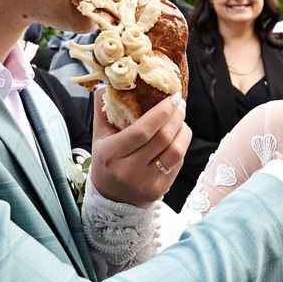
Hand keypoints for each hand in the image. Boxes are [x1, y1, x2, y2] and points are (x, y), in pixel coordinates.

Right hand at [89, 91, 190, 206]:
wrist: (111, 197)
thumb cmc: (106, 160)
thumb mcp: (99, 136)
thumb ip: (103, 109)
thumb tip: (106, 83)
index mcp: (110, 154)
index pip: (142, 131)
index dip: (162, 112)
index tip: (173, 97)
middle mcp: (128, 170)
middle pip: (162, 139)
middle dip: (176, 117)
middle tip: (180, 104)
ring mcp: (145, 183)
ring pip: (175, 152)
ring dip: (183, 131)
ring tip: (181, 120)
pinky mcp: (159, 191)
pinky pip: (177, 164)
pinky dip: (181, 146)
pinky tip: (177, 138)